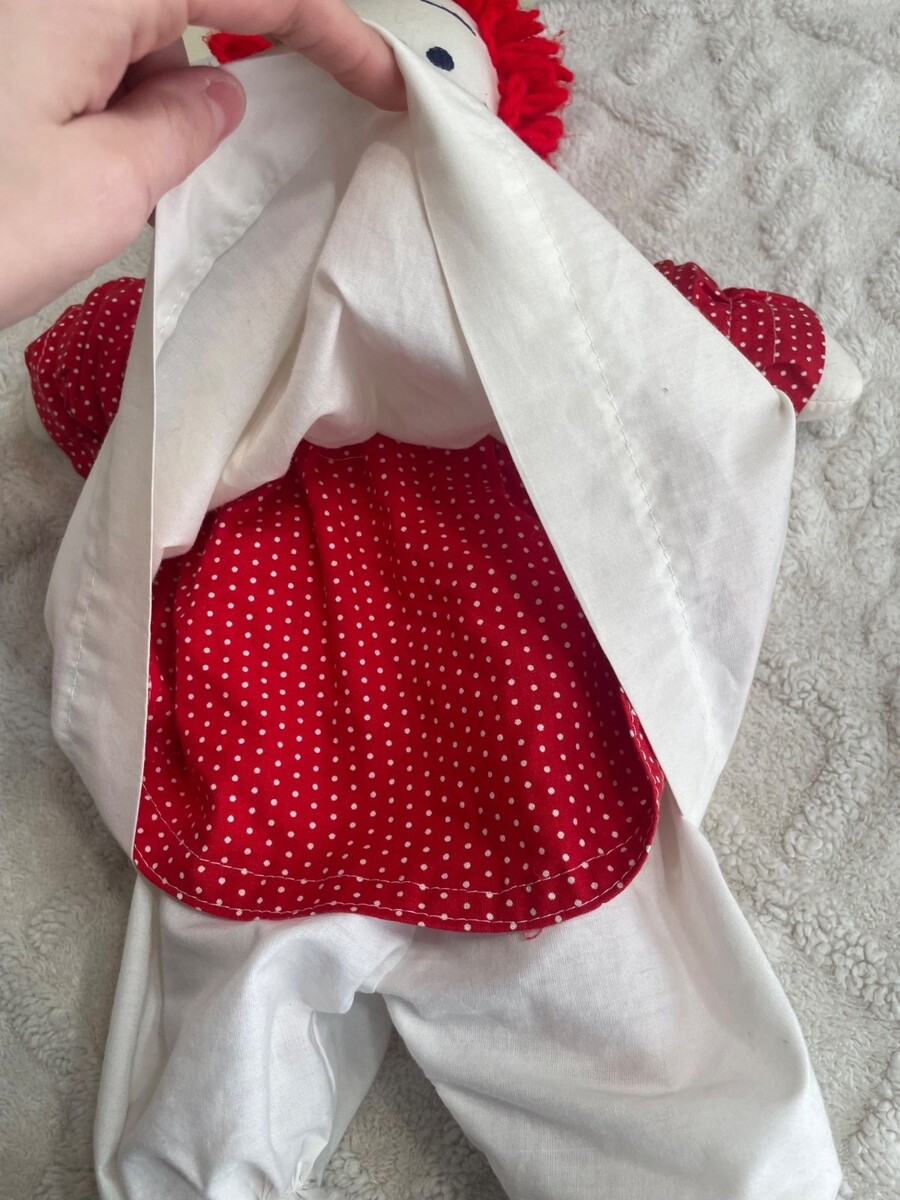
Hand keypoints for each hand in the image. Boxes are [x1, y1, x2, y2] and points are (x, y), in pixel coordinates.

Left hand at [0, 0, 404, 327]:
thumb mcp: (101, 192)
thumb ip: (183, 131)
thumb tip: (220, 90)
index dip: (336, 33)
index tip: (388, 88)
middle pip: (179, 2)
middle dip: (214, 66)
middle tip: (202, 154)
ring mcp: (22, 21)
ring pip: (121, 28)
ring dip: (141, 92)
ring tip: (95, 178)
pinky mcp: (5, 52)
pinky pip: (71, 48)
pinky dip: (95, 97)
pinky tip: (61, 160)